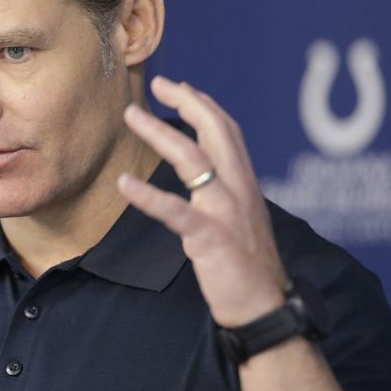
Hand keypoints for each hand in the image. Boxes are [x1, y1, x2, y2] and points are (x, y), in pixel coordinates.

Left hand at [118, 76, 286, 326]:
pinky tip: (125, 183)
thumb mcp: (239, 215)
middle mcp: (238, 189)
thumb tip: (202, 167)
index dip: (203, 104)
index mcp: (244, 182)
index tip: (179, 86)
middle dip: (187, 102)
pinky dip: (149, 196)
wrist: (264, 306)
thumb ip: (223, 188)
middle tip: (158, 83)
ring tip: (131, 115)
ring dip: (160, 133)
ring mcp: (225, 211)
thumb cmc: (246, 263)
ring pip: (193, 161)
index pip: (226, 130)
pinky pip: (176, 212)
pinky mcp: (211, 237)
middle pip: (216, 131)